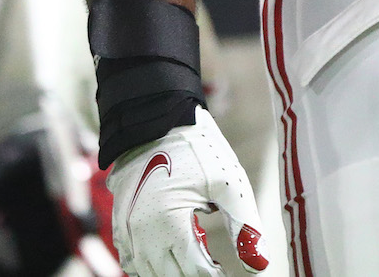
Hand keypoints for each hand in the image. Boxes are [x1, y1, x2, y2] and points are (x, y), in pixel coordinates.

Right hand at [107, 108, 267, 276]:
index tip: (231, 271)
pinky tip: (171, 252)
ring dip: (173, 270)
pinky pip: (132, 261)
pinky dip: (152, 263)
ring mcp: (126, 231)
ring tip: (199, 257)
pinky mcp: (119, 223)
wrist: (156, 118)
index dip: (216, 275)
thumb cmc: (197, 149)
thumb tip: (259, 266)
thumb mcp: (228, 182)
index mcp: (167, 225)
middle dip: (195, 272)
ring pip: (149, 272)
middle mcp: (140, 235)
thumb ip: (244, 226)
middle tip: (216, 263)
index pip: (195, 271)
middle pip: (171, 275)